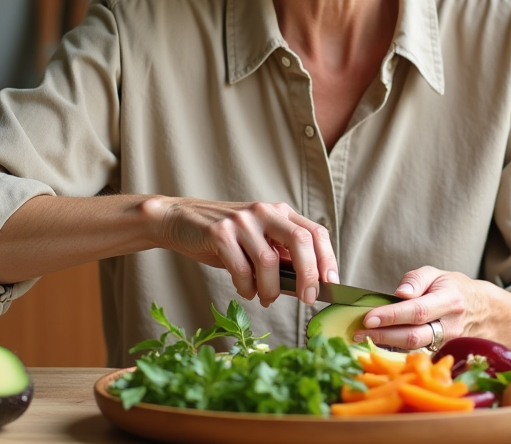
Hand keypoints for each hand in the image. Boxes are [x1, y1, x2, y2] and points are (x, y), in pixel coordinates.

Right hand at [144, 196, 337, 307]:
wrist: (180, 221)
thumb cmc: (224, 238)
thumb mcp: (257, 241)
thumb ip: (280, 258)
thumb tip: (305, 287)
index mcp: (279, 212)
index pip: (315, 232)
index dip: (327, 259)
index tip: (331, 284)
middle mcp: (264, 212)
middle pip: (300, 241)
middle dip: (309, 274)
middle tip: (307, 298)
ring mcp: (241, 221)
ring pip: (268, 261)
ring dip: (270, 289)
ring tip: (265, 298)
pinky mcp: (218, 232)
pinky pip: (240, 268)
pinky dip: (246, 287)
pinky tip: (246, 290)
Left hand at [356, 266, 490, 350]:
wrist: (482, 310)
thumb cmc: (453, 288)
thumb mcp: (436, 274)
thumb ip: (416, 280)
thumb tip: (399, 293)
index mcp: (449, 301)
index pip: (417, 311)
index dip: (391, 316)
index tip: (368, 317)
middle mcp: (450, 326)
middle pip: (414, 336)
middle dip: (383, 335)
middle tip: (358, 332)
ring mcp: (447, 343)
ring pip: (414, 348)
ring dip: (385, 344)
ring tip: (362, 337)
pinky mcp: (441, 353)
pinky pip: (416, 352)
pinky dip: (395, 349)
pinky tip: (378, 342)